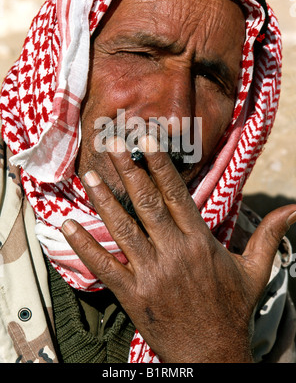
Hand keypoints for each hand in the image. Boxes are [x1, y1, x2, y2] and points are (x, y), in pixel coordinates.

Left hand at [61, 135, 295, 362]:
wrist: (213, 355)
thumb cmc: (232, 310)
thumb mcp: (255, 269)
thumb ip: (269, 235)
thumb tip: (295, 210)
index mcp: (200, 242)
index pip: (176, 194)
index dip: (160, 165)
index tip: (146, 141)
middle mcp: (174, 252)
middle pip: (147, 203)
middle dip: (128, 171)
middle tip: (112, 144)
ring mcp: (151, 273)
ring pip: (123, 228)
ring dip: (104, 200)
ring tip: (89, 174)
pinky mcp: (132, 294)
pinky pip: (105, 266)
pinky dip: (85, 245)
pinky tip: (67, 225)